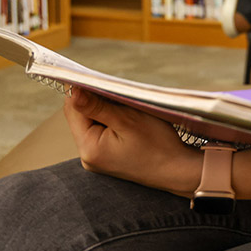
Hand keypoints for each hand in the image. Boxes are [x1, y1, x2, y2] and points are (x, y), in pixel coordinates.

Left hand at [63, 88, 199, 194]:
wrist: (178, 171)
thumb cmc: (158, 146)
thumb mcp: (129, 120)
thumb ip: (97, 105)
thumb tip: (73, 91)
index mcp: (89, 148)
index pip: (73, 110)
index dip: (83, 90)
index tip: (100, 79)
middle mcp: (88, 156)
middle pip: (81, 116)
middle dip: (97, 100)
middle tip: (120, 95)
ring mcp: (97, 158)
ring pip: (92, 122)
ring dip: (106, 110)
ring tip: (128, 109)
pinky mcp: (106, 157)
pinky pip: (102, 131)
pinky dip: (113, 120)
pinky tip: (128, 120)